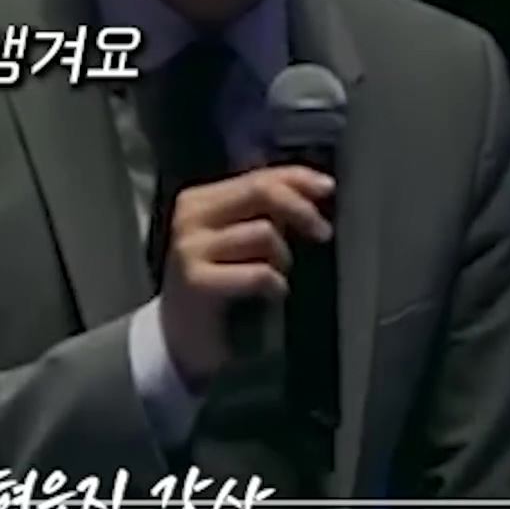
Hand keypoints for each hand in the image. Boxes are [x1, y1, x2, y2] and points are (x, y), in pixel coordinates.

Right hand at [157, 165, 334, 387]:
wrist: (182, 333)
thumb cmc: (217, 282)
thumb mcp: (238, 237)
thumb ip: (265, 209)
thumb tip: (315, 187)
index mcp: (200, 199)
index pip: (257, 175)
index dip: (297, 178)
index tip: (328, 188)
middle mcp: (190, 216)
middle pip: (260, 192)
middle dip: (300, 209)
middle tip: (323, 232)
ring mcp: (190, 248)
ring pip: (263, 233)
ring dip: (282, 258)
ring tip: (276, 275)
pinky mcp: (196, 281)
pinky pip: (257, 272)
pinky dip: (274, 283)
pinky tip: (271, 294)